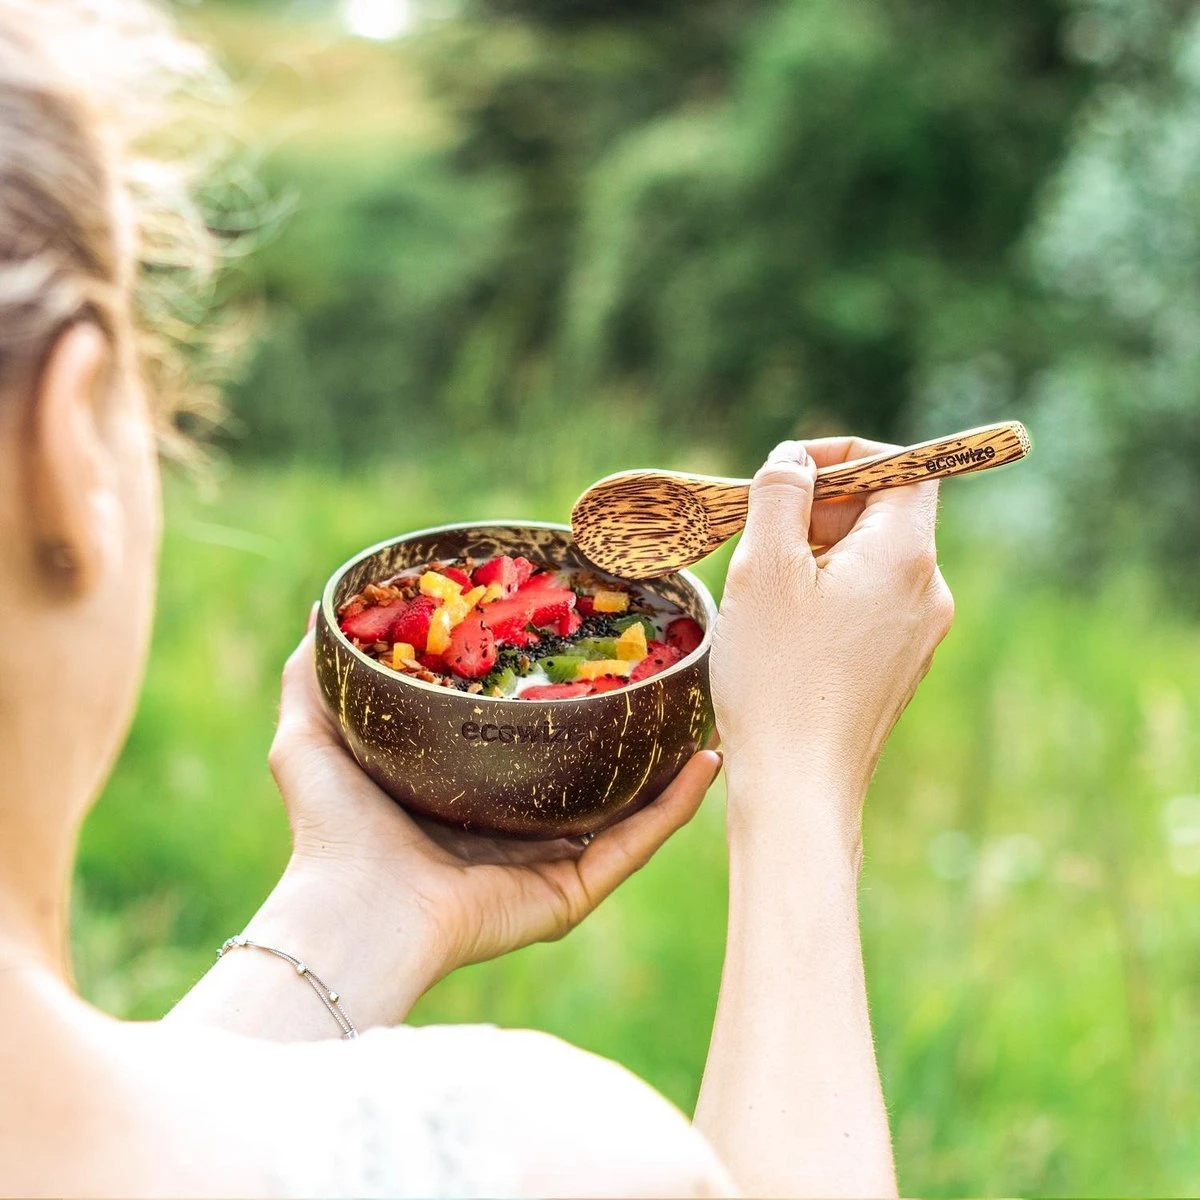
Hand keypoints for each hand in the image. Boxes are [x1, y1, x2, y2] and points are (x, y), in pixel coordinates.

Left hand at [263, 619, 720, 1019]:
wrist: (350, 912)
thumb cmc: (329, 832)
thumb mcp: (312, 737)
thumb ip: (314, 677)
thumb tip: (319, 610)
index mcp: (465, 799)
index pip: (522, 745)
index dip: (554, 701)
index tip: (584, 650)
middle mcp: (512, 833)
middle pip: (584, 776)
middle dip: (625, 731)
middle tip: (658, 676)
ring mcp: (548, 865)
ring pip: (626, 809)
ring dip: (668, 766)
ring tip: (705, 712)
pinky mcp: (571, 892)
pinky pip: (636, 844)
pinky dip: (676, 807)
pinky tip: (706, 761)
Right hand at [711, 437, 953, 852]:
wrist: (800, 787)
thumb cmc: (778, 677)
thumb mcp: (765, 567)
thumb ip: (781, 494)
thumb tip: (793, 460)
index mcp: (906, 555)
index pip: (905, 467)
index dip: (847, 456)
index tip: (790, 472)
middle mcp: (929, 592)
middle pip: (886, 514)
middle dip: (822, 508)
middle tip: (762, 533)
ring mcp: (918, 635)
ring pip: (871, 562)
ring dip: (818, 553)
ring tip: (763, 588)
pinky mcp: (897, 669)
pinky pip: (868, 606)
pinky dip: (826, 595)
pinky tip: (781, 629)